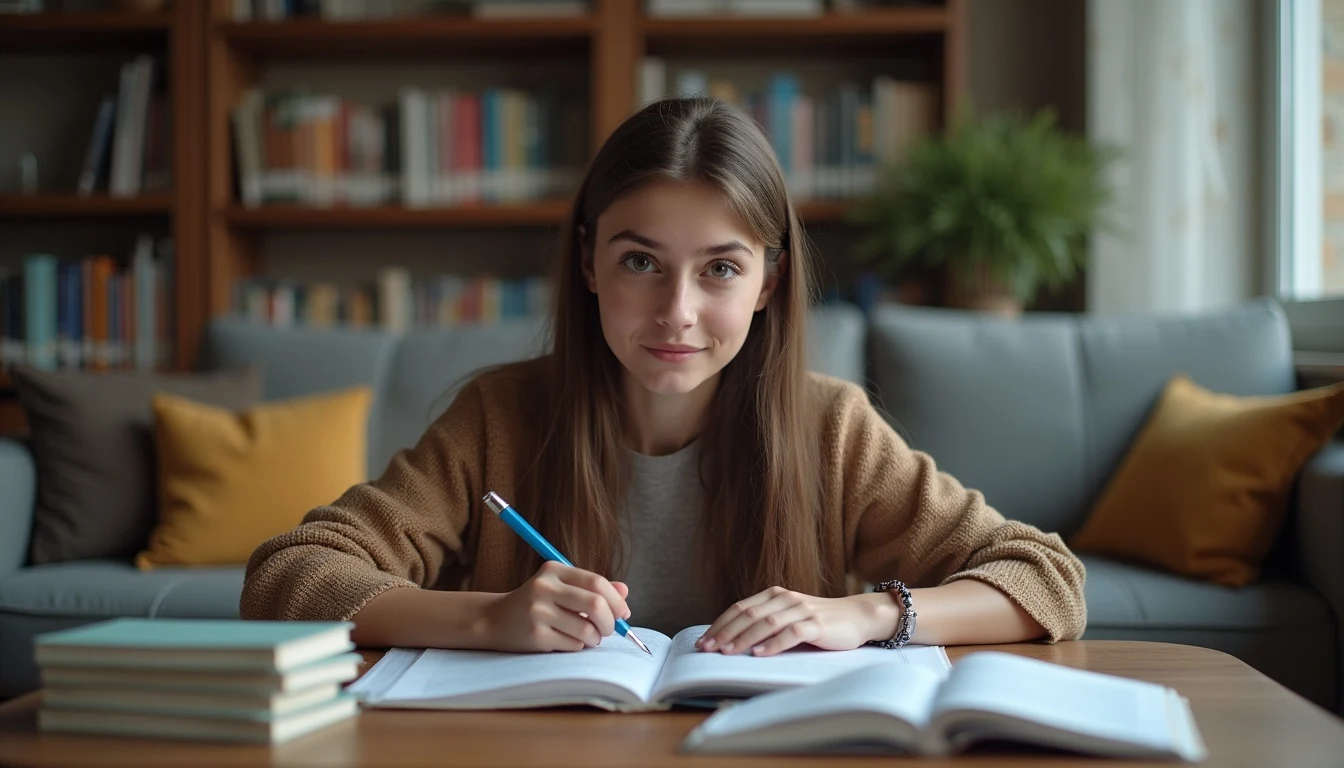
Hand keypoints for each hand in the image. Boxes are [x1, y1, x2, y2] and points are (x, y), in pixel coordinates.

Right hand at [478, 561, 630, 652]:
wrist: (494, 620)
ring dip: (595, 638)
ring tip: (588, 637)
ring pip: (587, 628)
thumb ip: (592, 588)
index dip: (616, 600)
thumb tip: (624, 591)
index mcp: (554, 570)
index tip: (624, 613)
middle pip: (595, 604)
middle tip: (609, 629)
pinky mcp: (535, 635)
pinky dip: (578, 646)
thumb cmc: (537, 604)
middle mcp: (544, 587)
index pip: (596, 582)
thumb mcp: (561, 588)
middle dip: (610, 621)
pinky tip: (566, 640)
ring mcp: (538, 611)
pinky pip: (573, 644)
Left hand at [695, 587, 883, 656]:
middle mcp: (785, 599)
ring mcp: (802, 610)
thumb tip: (731, 641)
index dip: (720, 624)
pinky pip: (791, 633)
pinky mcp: (817, 625)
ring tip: (727, 652)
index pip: (740, 608)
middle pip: (748, 614)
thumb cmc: (818, 622)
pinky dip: (773, 644)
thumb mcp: (788, 617)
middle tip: (707, 649)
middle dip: (725, 633)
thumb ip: (765, 622)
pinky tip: (759, 654)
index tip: (703, 641)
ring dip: (744, 638)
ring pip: (766, 623)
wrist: (857, 616)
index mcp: (774, 595)